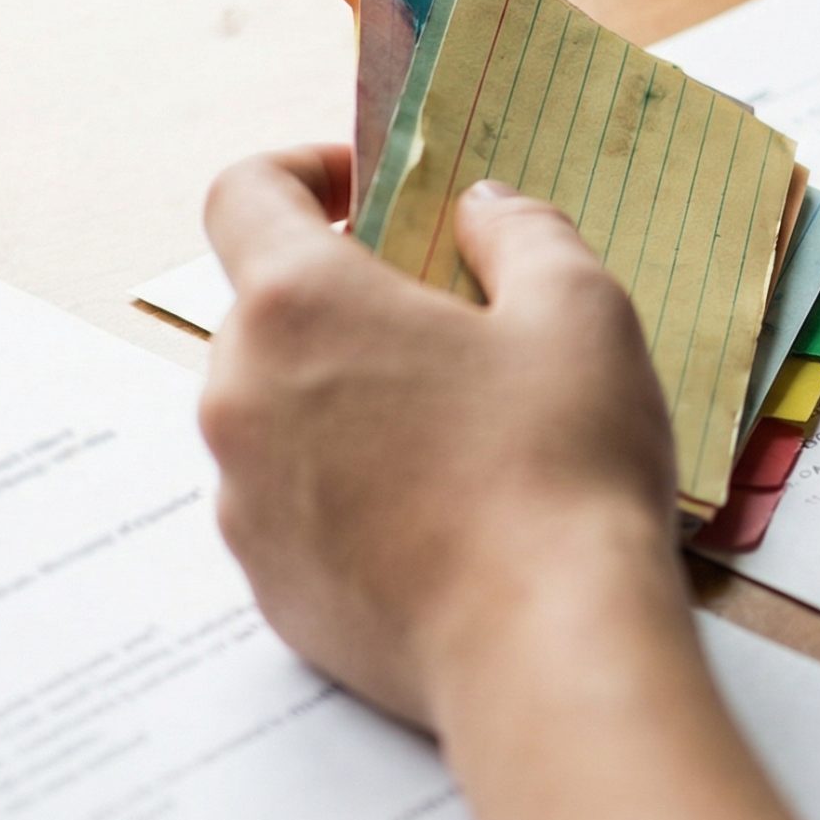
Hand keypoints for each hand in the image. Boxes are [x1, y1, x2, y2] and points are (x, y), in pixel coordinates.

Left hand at [199, 146, 678, 724]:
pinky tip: (445, 511)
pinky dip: (351, 487)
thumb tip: (482, 209)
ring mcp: (244, 501)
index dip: (302, 172)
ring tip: (460, 428)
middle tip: (450, 320)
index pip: (244, 195)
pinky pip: (295, 503)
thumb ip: (522, 230)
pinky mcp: (269, 584)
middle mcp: (241, 397)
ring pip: (280, 412)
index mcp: (298, 305)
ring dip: (348, 397)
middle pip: (267, 310)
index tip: (369, 190)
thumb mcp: (579, 307)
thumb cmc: (561, 466)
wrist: (543, 647)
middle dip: (347, 299)